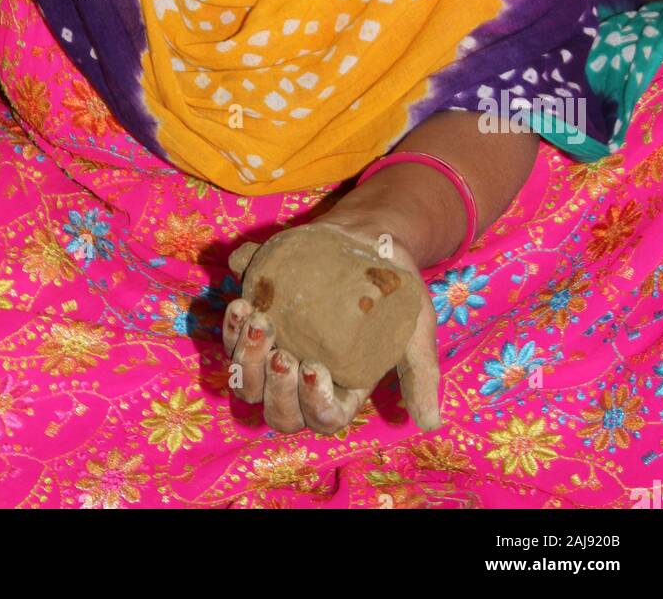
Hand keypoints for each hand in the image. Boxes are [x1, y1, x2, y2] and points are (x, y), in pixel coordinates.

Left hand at [223, 223, 440, 434]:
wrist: (369, 239)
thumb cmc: (396, 288)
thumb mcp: (417, 327)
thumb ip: (421, 373)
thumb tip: (431, 423)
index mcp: (342, 388)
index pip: (323, 418)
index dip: (313, 403)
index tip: (313, 366)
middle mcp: (305, 377)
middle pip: (278, 411)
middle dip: (273, 388)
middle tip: (280, 351)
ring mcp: (278, 349)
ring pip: (248, 380)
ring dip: (244, 359)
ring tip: (256, 322)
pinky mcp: (260, 319)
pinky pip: (232, 338)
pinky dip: (231, 326)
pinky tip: (242, 302)